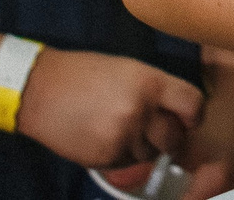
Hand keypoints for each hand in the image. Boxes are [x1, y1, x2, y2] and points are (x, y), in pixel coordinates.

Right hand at [14, 48, 202, 168]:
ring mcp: (122, 137)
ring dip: (144, 147)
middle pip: (174, 138)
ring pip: (150, 155)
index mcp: (150, 83)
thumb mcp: (128, 69)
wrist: (40, 90)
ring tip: (121, 128)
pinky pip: (127, 163)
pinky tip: (105, 137)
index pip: (193, 105)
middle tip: (155, 129)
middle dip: (169, 136)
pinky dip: (122, 155)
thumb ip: (156, 91)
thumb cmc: (84, 74)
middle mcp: (140, 111)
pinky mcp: (105, 158)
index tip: (188, 118)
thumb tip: (178, 113)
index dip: (193, 115)